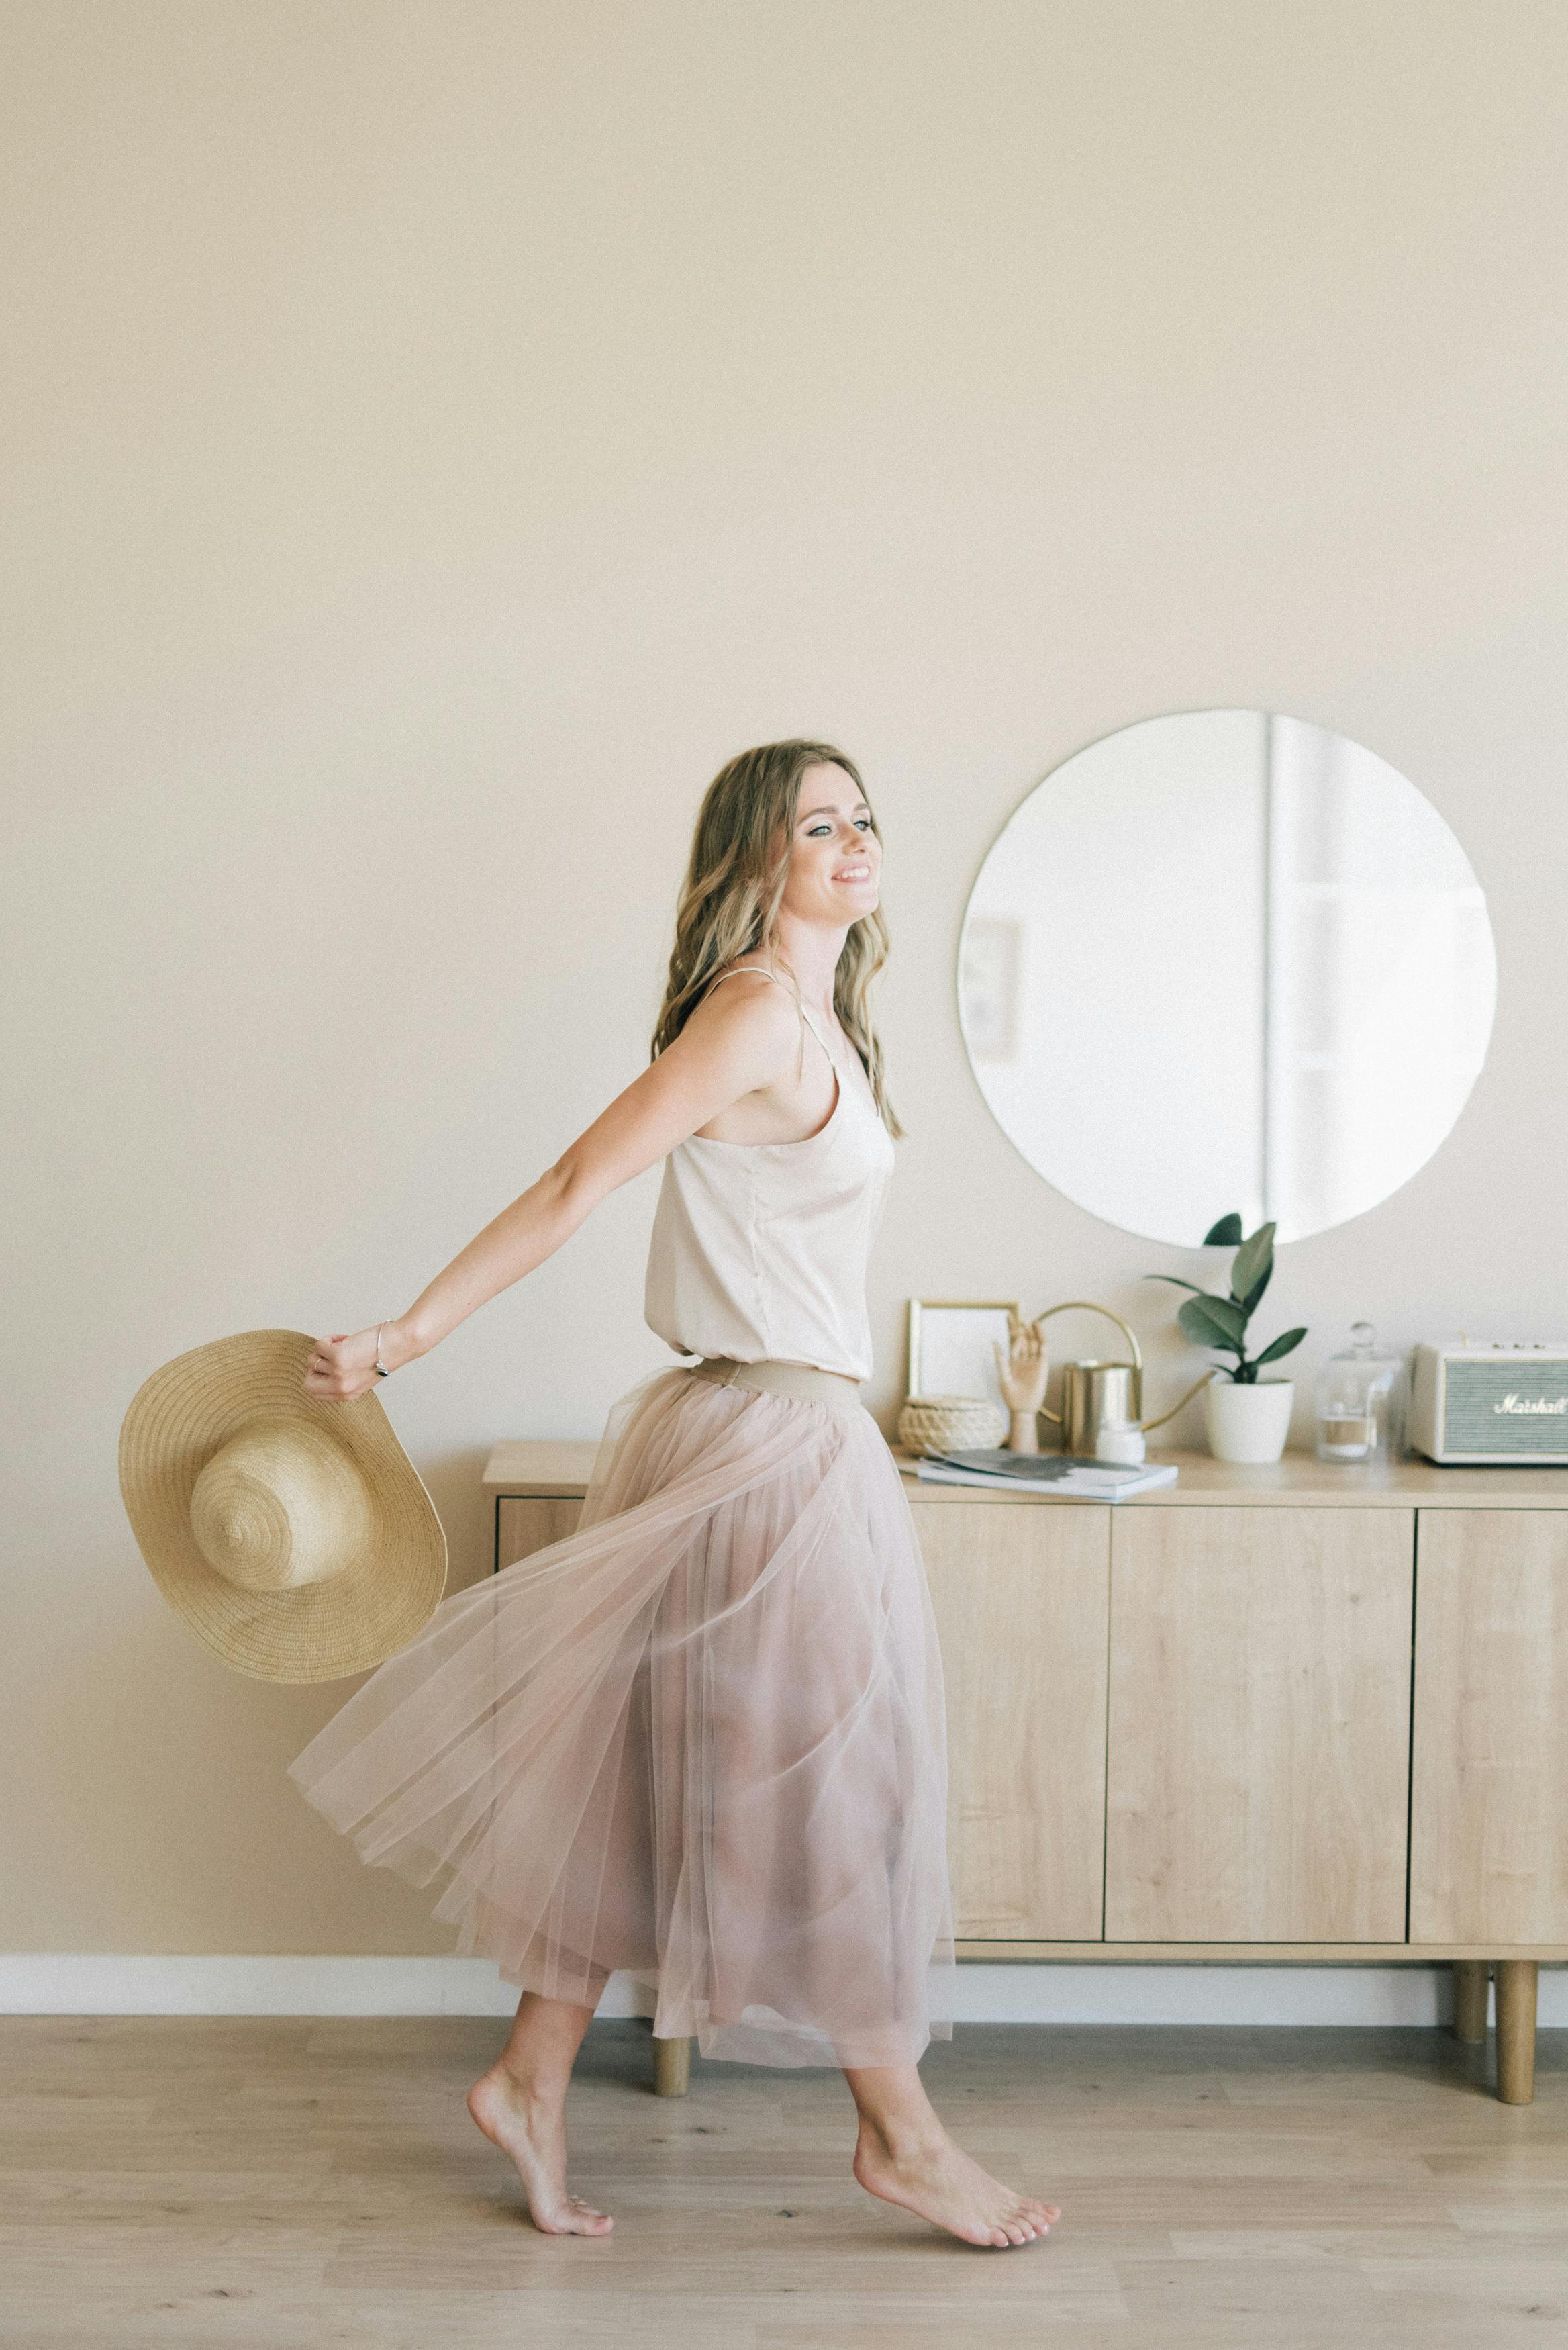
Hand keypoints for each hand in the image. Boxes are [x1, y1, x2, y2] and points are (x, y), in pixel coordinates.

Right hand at [305, 1326, 398, 1402]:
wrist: (399, 1344)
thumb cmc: (384, 1355)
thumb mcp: (362, 1377)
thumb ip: (344, 1379)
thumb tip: (320, 1366)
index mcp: (348, 1395)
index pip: (315, 1394)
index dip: (317, 1379)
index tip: (326, 1366)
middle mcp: (341, 1388)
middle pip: (308, 1383)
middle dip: (314, 1367)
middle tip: (328, 1356)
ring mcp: (338, 1373)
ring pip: (313, 1359)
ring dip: (326, 1348)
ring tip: (344, 1344)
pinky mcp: (337, 1356)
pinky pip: (319, 1345)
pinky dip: (329, 1338)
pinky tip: (345, 1338)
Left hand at [994, 1311, 1048, 1452]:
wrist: (1022, 1409)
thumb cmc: (1010, 1395)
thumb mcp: (1003, 1377)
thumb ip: (1001, 1360)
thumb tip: (995, 1342)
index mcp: (1012, 1360)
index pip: (1012, 1340)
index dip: (1011, 1328)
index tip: (1008, 1315)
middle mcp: (1023, 1359)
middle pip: (1024, 1339)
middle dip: (1022, 1328)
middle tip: (1019, 1318)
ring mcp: (1033, 1363)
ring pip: (1035, 1344)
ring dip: (1034, 1334)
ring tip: (1032, 1323)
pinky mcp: (1042, 1368)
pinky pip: (1043, 1354)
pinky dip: (1042, 1347)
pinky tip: (1039, 1340)